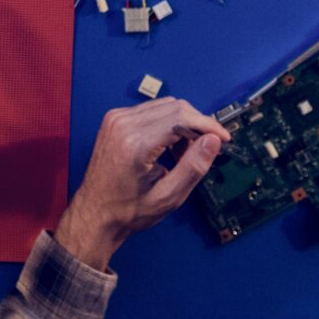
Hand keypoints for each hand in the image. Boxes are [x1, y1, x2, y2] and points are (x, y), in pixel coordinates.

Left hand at [53, 98, 226, 269]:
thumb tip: (213, 140)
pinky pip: (150, 111)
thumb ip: (193, 167)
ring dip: (182, 124)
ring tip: (182, 155)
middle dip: (196, 125)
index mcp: (135, 142)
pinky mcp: (114, 119)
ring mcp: (116, 118)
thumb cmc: (128, 210)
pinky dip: (166, 124)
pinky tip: (167, 148)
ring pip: (164, 106)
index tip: (223, 138)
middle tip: (202, 152)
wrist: (95, 212)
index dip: (208, 125)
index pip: (181, 117)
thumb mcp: (168, 197)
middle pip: (175, 106)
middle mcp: (123, 123)